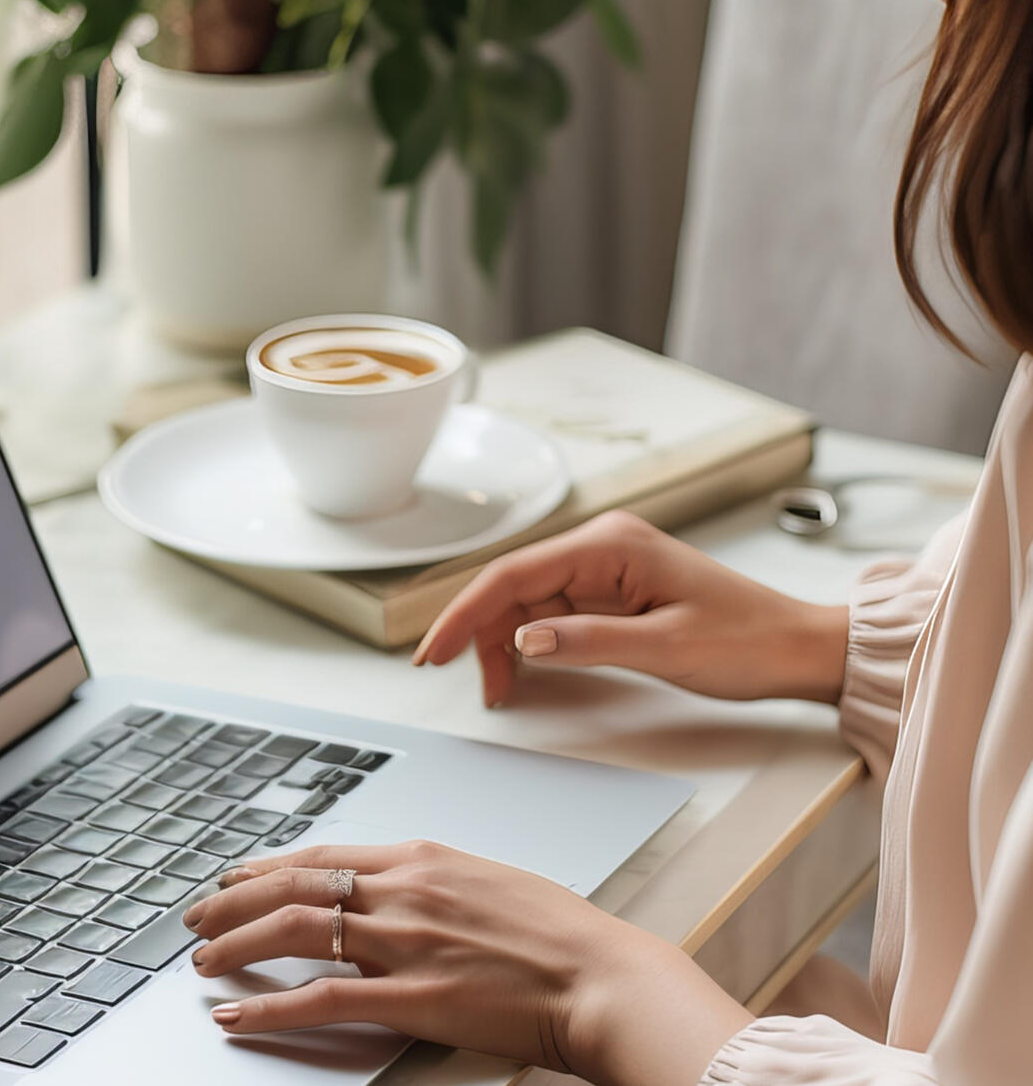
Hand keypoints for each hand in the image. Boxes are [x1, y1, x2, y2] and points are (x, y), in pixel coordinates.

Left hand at [184, 840, 749, 1085]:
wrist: (597, 973)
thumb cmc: (553, 930)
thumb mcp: (484, 879)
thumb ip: (428, 879)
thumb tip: (386, 885)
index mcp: (421, 857)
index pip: (323, 854)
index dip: (268, 866)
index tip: (236, 875)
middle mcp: (402, 890)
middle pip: (296, 884)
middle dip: (235, 898)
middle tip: (197, 914)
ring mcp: (403, 942)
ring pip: (297, 930)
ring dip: (239, 943)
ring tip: (204, 959)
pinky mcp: (411, 997)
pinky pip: (322, 999)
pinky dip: (270, 1006)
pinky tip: (238, 1014)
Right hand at [415, 511, 848, 707]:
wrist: (800, 648)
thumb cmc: (748, 641)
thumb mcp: (666, 647)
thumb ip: (588, 641)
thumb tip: (523, 638)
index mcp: (611, 546)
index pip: (516, 573)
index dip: (467, 613)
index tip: (434, 649)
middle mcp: (602, 548)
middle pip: (515, 586)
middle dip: (482, 632)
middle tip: (460, 678)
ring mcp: (607, 570)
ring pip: (529, 603)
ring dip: (506, 642)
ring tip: (500, 689)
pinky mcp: (615, 594)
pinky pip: (556, 615)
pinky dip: (534, 644)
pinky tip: (524, 671)